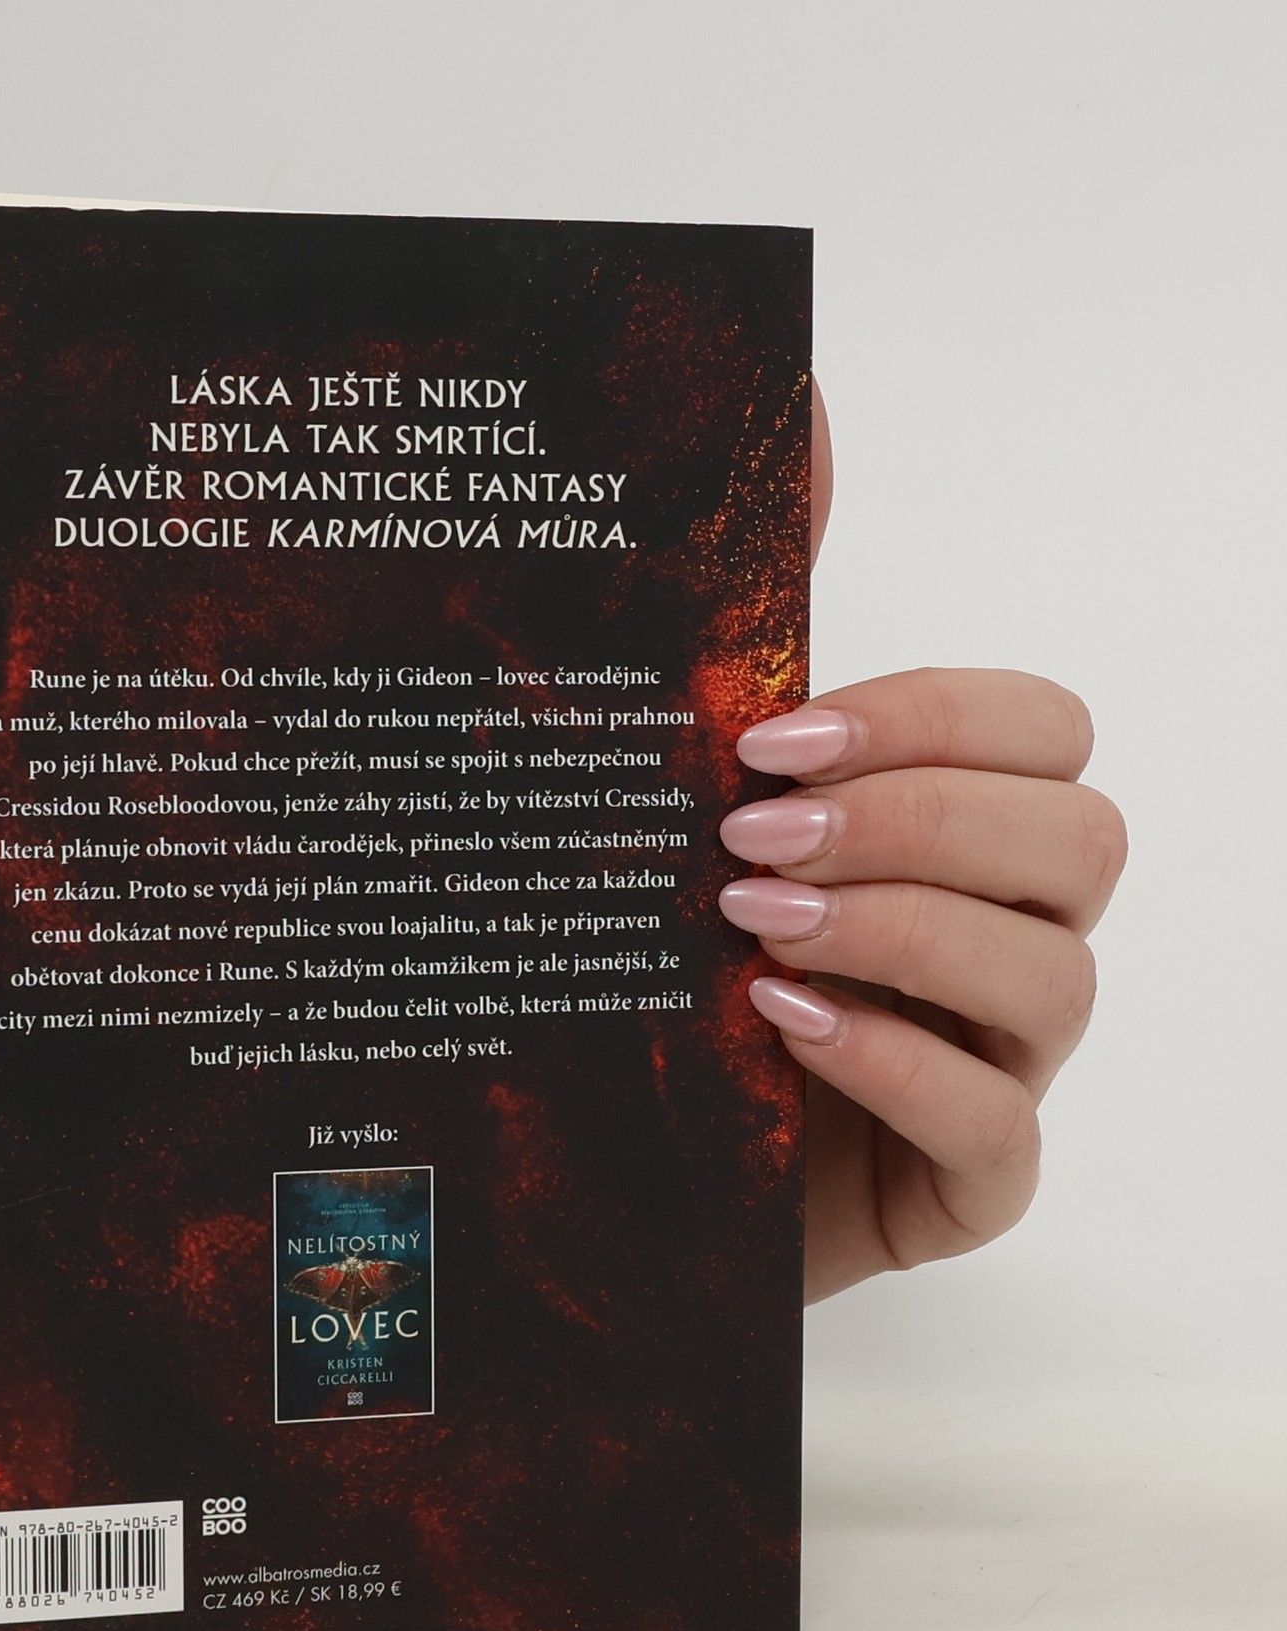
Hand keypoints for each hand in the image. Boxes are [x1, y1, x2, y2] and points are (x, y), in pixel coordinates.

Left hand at [722, 390, 1127, 1300]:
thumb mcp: (688, 789)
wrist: (604, 1150)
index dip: (933, 717)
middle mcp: (1002, 931)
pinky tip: (785, 1028)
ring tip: (752, 933)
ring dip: (903, 930)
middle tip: (750, 839)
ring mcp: (996, 1062)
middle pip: (1078, 837)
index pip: (1040, 729)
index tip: (772, 736)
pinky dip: (901, 1064)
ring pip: (1055, 973)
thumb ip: (761, 611)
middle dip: (920, 821)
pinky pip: (999, 1125)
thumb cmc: (665, 954)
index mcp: (953, 830)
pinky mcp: (963, 1181)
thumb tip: (800, 397)